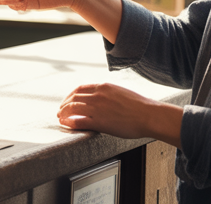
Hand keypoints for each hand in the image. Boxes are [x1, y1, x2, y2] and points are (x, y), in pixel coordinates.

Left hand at [58, 83, 180, 143]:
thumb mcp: (122, 93)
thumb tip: (103, 99)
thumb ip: (109, 94)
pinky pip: (78, 121)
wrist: (149, 115)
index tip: (68, 100)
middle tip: (61, 110)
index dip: (71, 95)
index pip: (80, 88)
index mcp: (104, 87)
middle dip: (64, 104)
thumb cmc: (141, 107)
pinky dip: (69, 122)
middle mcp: (98, 95)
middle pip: (73, 97)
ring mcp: (97, 108)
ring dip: (63, 113)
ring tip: (60, 118)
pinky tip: (66, 124)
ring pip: (72, 108)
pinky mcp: (99, 121)